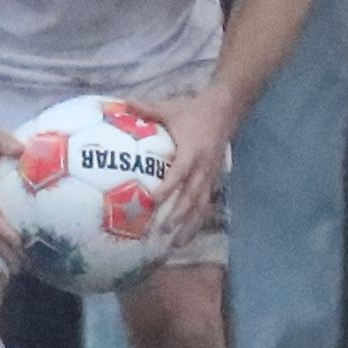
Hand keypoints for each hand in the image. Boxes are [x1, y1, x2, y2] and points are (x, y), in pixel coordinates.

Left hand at [123, 90, 235, 244]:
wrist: (225, 110)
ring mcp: (211, 175)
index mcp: (191, 150)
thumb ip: (146, 108)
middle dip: (179, 216)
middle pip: (192, 196)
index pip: (179, 172)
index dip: (169, 186)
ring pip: (202, 205)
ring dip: (190, 226)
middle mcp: (203, 167)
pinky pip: (207, 204)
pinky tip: (188, 236)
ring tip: (177, 244)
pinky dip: (198, 220)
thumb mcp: (169, 108)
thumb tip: (121, 103)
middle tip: (163, 232)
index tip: (154, 199)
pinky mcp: (215, 180)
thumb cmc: (193, 110)